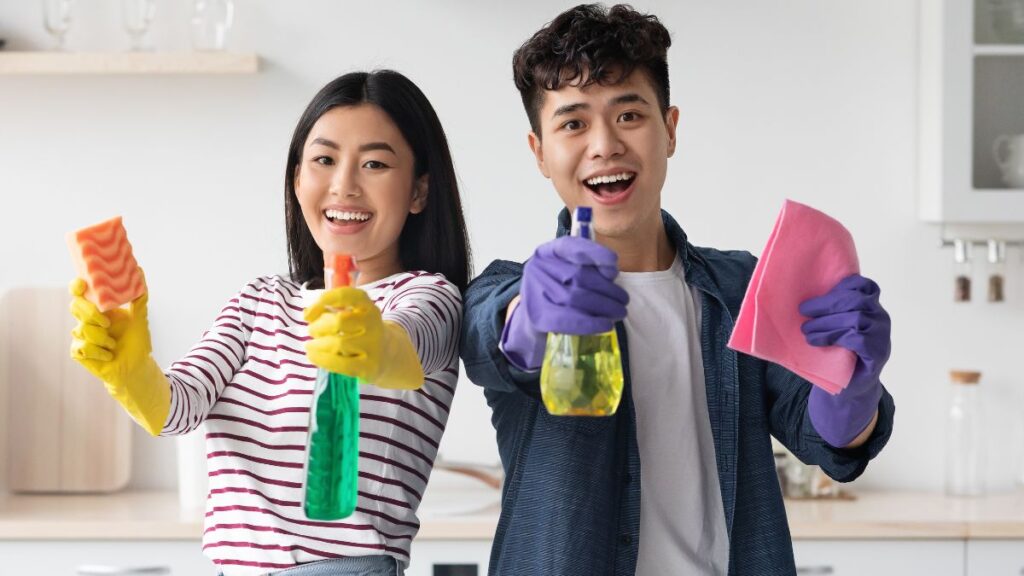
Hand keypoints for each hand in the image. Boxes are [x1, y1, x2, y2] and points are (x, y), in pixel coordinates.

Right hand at [68, 272, 169, 435]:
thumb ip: (139, 296)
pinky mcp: (79, 351)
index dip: (77, 286)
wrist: (136, 366)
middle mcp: (87, 319)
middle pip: (76, 306)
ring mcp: (81, 335)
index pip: (81, 292)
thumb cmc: (137, 341)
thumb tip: (140, 271)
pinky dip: (99, 352)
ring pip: (81, 329)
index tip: (82, 284)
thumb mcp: (140, 317)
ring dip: (103, 338)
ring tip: (114, 345)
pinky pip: (82, 346)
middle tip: (107, 323)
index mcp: (99, 308)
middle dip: (91, 313)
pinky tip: (109, 355)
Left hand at [305, 287, 383, 380]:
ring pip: (337, 343)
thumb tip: (307, 313)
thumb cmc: (361, 331)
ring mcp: (373, 346)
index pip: (347, 295)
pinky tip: (313, 355)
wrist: (388, 355)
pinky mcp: (368, 366)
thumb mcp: (352, 314)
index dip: (324, 300)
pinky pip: (340, 363)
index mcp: (368, 307)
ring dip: (317, 344)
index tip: (309, 312)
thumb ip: (329, 309)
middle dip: (318, 327)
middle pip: (339, 321)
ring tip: (311, 345)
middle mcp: (373, 324)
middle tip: (312, 331)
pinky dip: (321, 359)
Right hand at [500, 236, 628, 370]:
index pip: (570, 246)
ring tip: (619, 312)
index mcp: (547, 252)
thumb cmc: (558, 288)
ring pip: (575, 298)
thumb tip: (611, 273)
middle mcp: (538, 268)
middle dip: (607, 289)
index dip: (594, 252)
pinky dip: (590, 323)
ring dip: (604, 306)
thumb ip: (589, 267)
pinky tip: (605, 325)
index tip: (614, 261)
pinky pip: (567, 320)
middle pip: (578, 275)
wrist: (533, 314)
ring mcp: (534, 292)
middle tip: (624, 300)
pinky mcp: (537, 316)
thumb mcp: (570, 269)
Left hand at [799, 274, 889, 446]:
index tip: (821, 292)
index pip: (865, 285)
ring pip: (856, 319)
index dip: (843, 285)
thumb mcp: (836, 326)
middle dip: (827, 303)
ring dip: (826, 323)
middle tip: (803, 311)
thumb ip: (831, 310)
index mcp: (873, 307)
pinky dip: (833, 337)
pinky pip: (858, 338)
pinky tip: (816, 342)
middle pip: (857, 300)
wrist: (850, 386)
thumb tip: (803, 297)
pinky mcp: (878, 353)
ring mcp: (882, 336)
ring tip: (806, 331)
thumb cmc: (839, 352)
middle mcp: (881, 318)